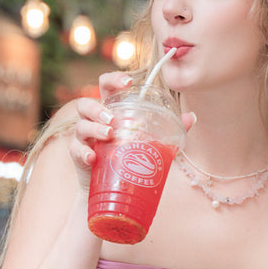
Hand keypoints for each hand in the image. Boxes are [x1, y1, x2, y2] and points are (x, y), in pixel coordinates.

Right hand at [68, 71, 195, 189]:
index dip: (113, 79)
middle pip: (85, 104)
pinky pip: (76, 150)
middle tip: (112, 118)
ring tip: (108, 134)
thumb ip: (170, 128)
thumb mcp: (151, 142)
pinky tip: (93, 157)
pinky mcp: (78, 156)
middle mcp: (94, 121)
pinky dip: (84, 153)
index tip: (128, 82)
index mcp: (111, 110)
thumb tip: (191, 117)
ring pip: (81, 125)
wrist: (113, 189)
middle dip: (97, 107)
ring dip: (93, 128)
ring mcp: (84, 138)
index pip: (105, 86)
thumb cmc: (131, 157)